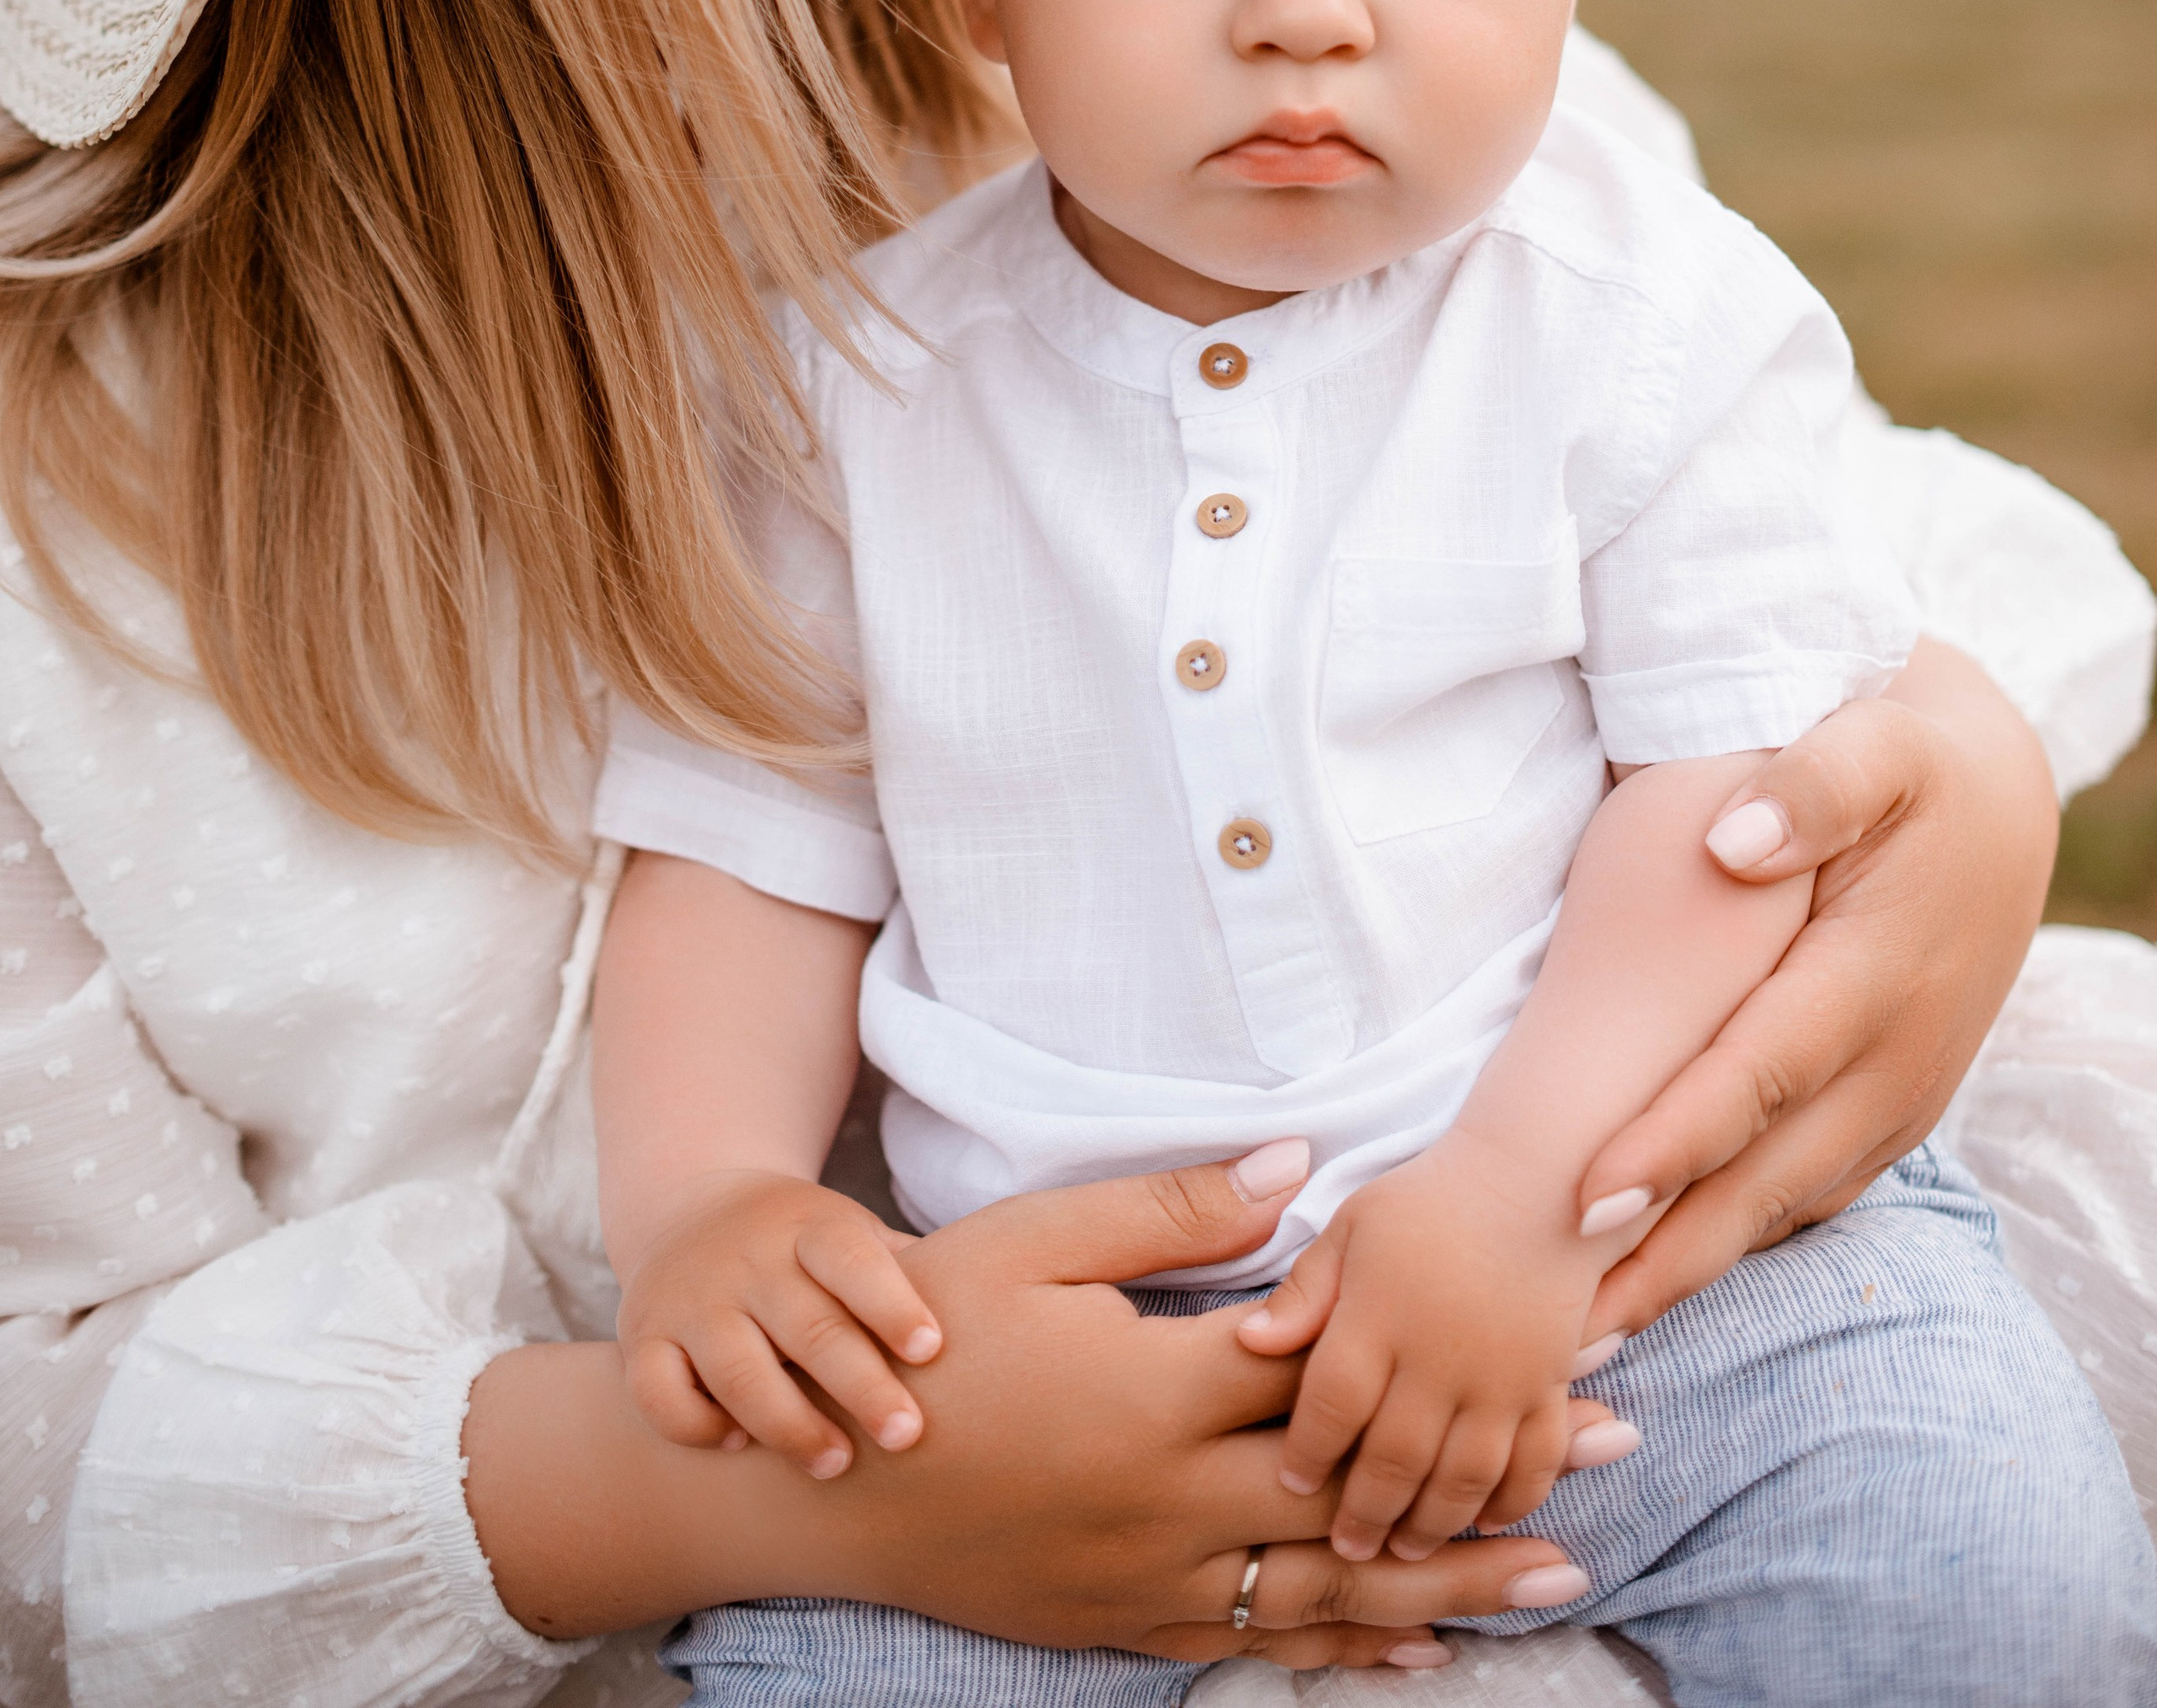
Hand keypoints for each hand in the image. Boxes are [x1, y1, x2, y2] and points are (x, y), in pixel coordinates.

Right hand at [471, 1147, 1613, 1653]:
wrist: (831, 1484)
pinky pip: (1263, 1646)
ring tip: (1564, 1573)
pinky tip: (1424, 1653)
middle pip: (1365, 1490)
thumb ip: (1171, 1209)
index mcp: (1159, 1387)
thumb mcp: (1037, 1243)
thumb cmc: (932, 1335)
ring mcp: (1156, 1574)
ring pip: (1333, 1588)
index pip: (1331, 1373)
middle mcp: (1174, 1496)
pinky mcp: (1130, 1623)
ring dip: (1456, 1580)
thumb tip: (1297, 1165)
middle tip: (1617, 1456)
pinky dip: (1351, 1651)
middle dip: (1497, 1475)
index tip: (1551, 1343)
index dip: (1446, 1358)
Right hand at [617, 1169, 941, 1474]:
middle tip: (908, 1436)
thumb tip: (994, 1313)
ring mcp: (691, 1298)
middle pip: (807, 1325)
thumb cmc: (802, 1247)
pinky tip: (740, 1444)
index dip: (892, 1303)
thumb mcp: (849, 1233)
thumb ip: (902, 1273)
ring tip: (837, 1463)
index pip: (851, 1258)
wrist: (689, 1207)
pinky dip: (700, 1426)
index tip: (933, 1349)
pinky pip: (661, 1395)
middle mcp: (746, 1257)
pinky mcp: (643, 1338)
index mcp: (808, 1225)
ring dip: (789, 1423)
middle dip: (860, 1386)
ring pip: (737, 1369)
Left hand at [1239, 1136, 1608, 1562]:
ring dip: (1432, 1523)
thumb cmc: (1430, 1200)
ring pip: (1462, 1475)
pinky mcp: (1549, 1381)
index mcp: (1380, 1313)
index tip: (1288, 1485)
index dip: (1308, 1453)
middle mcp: (1438, 1354)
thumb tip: (1248, 1342)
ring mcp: (1500, 1374)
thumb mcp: (1353, 1226)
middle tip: (1345, 1550)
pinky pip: (1534, 1459)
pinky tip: (1487, 1523)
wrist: (1537, 1176)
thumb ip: (1305, 1292)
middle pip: (1394, 1457)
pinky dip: (1512, 1500)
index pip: (1332, 1403)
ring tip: (1405, 1552)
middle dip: (1365, 1514)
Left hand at [1571, 639, 2055, 1342]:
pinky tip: (1658, 1283)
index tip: (1584, 1195)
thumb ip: (1812, 786)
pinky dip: (1737, 1244)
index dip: (1675, 1139)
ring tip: (1585, 1333)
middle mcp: (1893, 1058)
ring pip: (1787, 1205)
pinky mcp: (1888, 1116)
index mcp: (1874, 971)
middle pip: (1766, 1174)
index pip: (1761, 1073)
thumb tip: (1731, 846)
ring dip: (1691, 1270)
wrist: (1999, 806)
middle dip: (1663, 1252)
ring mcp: (1896, 1099)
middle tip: (1557, 1321)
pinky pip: (1810, 1197)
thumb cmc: (1912, 765)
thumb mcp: (1879, 740)